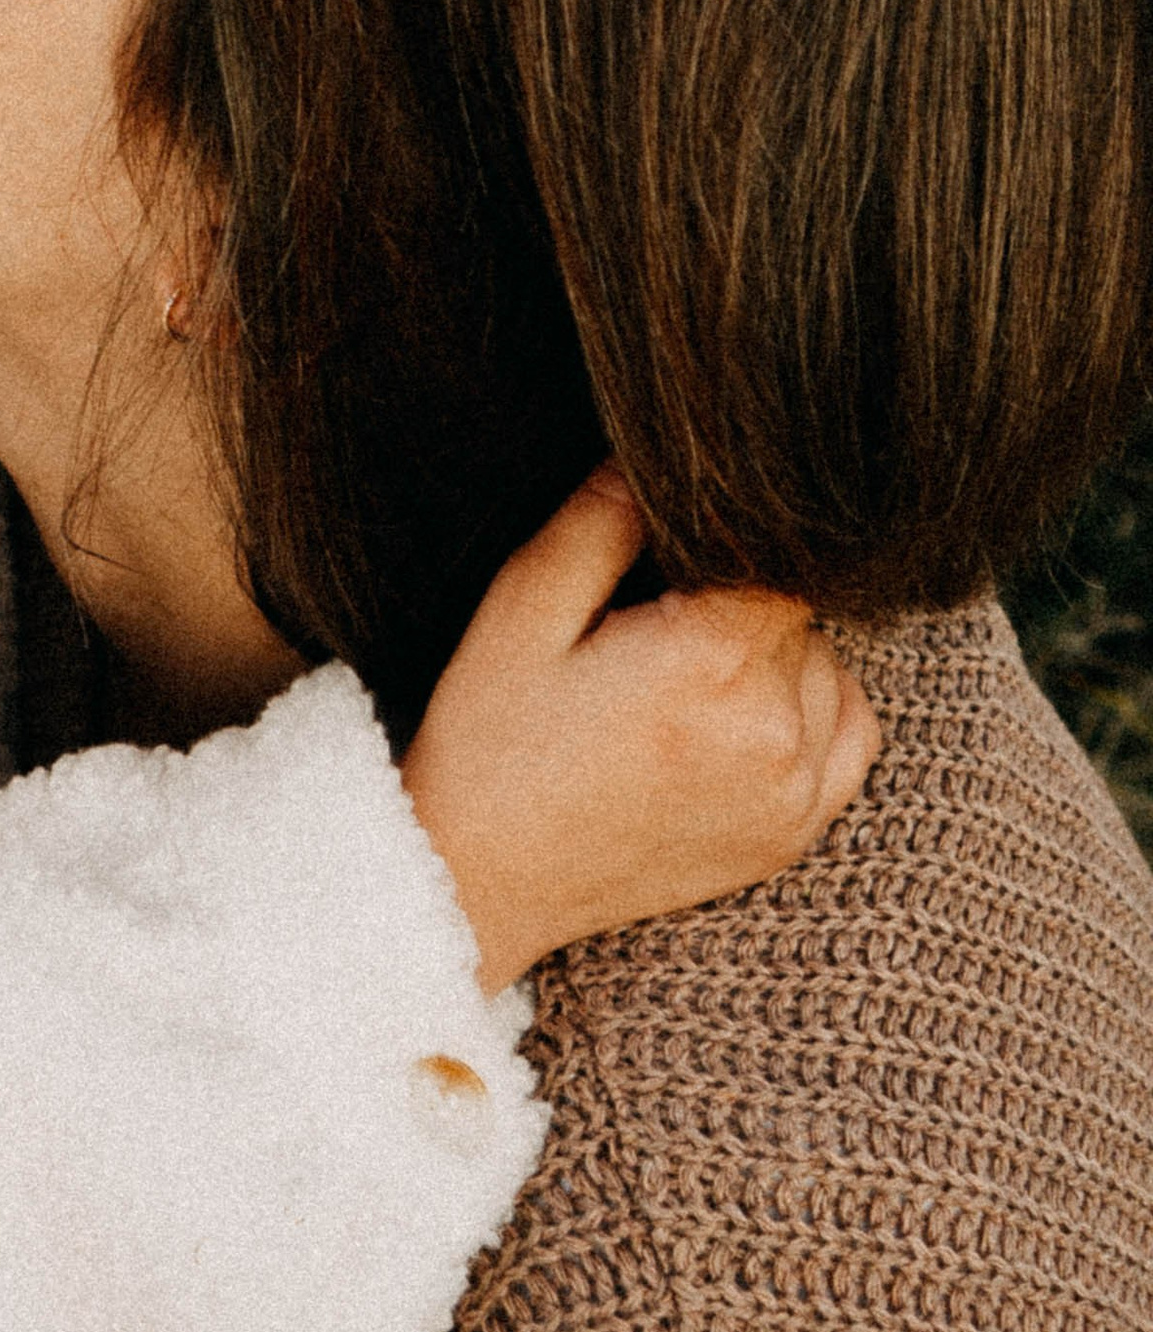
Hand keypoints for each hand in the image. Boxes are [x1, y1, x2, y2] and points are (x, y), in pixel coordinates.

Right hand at [400, 470, 879, 991]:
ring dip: (774, 649)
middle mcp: (773, 730)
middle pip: (800, 606)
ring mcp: (793, 792)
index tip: (675, 546)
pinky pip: (849, 731)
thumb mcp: (525, 604)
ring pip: (825, 661)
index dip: (730, 534)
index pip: (782, 548)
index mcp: (711, 660)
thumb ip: (604, 515)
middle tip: (654, 616)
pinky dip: (811, 705)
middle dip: (739, 593)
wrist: (481, 879)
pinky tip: (736, 708)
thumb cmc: (493, 735)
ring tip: (682, 672)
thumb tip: (660, 452)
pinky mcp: (793, 834)